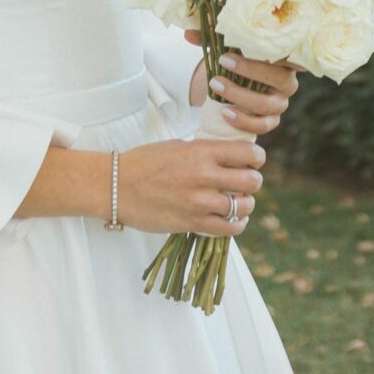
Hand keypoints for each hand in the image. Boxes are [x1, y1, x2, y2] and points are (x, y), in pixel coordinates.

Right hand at [118, 135, 265, 236]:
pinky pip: (229, 228)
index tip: (254, 161)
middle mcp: (203, 175)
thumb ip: (203, 151)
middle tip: (246, 182)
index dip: (256, 157)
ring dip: (245, 205)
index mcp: (200, 151)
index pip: (247, 153)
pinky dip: (236, 225)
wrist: (117, 186)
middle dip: (253, 181)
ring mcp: (199, 201)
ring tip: (239, 203)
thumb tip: (227, 155)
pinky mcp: (192, 223)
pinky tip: (232, 220)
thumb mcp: (176, 145)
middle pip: (251, 181)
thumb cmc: (144, 163)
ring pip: (243, 206)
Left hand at [185, 30, 300, 137]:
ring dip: (240, 96)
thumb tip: (188, 34)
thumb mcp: (226, 44)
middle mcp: (287, 81)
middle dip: (249, 70)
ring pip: (267, 104)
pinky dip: (244, 121)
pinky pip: (262, 125)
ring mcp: (280, 103)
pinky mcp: (272, 121)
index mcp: (283, 58)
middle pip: (279, 78)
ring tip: (215, 86)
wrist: (235, 84)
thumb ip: (211, 37)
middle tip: (222, 61)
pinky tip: (225, 113)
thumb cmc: (235, 59)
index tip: (243, 41)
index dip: (267, 49)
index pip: (286, 53)